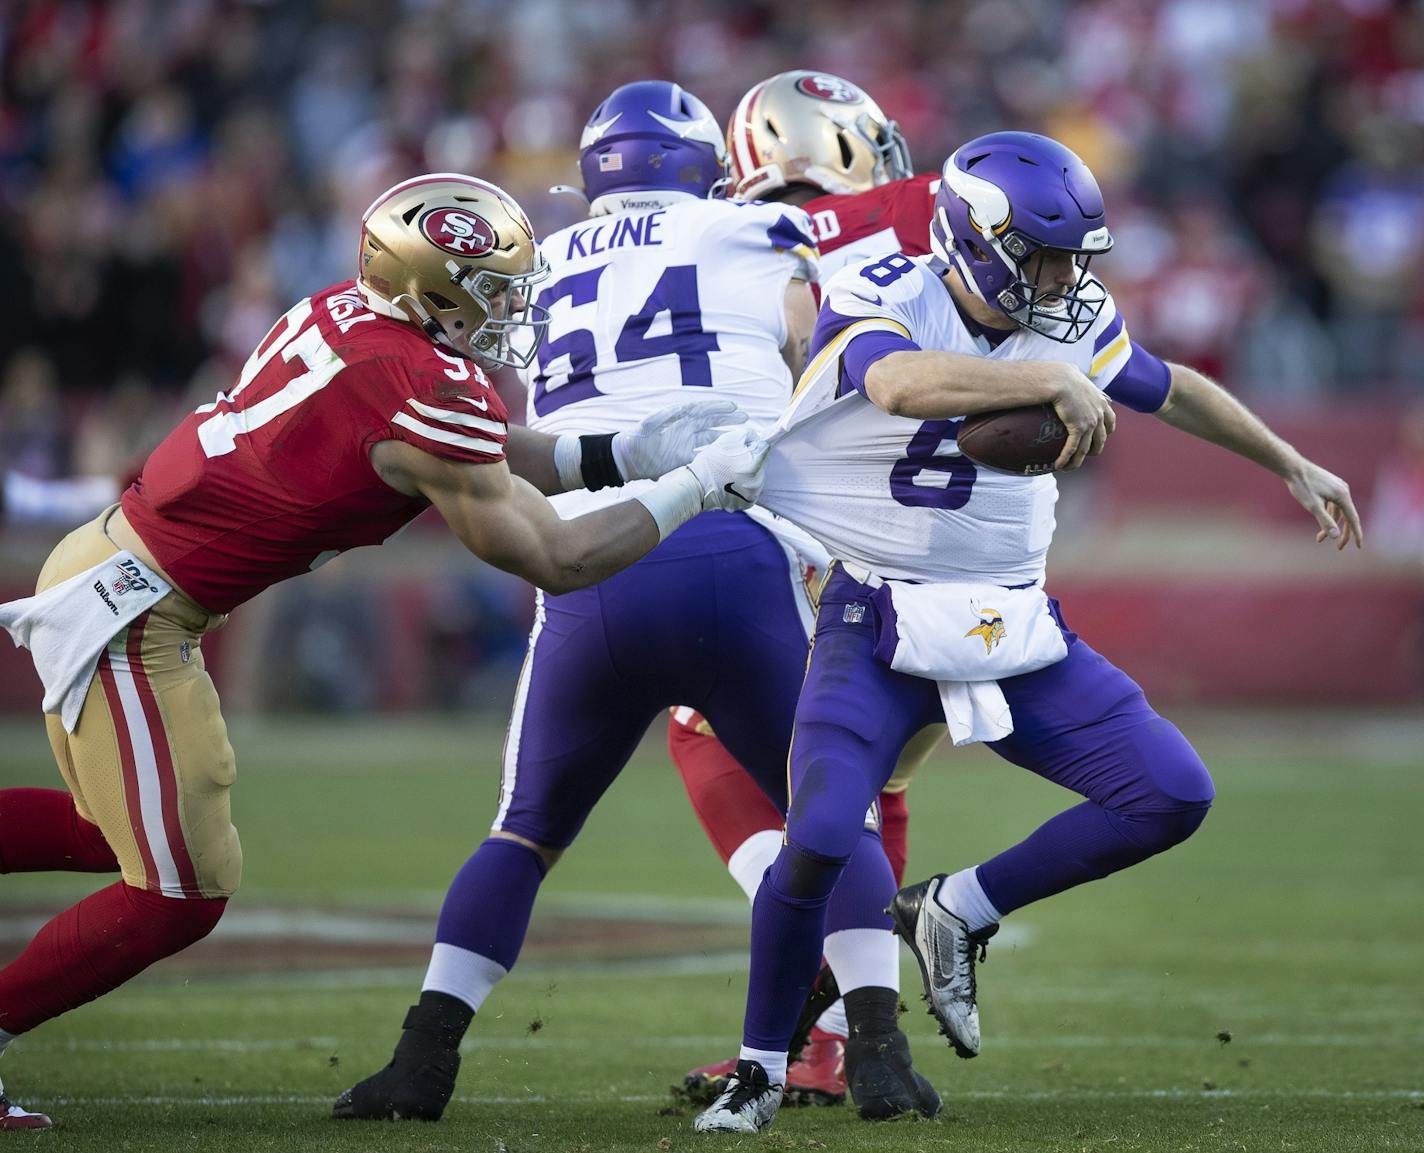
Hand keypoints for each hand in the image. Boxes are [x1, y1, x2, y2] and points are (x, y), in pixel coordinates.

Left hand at [612, 399, 748, 480]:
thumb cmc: (638, 437)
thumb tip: (680, 409)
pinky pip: (703, 456)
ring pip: (711, 439)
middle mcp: (686, 430)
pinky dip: (714, 456)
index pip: (703, 410)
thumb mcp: (650, 423)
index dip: (718, 408)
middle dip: (728, 420)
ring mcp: (687, 445)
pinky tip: (727, 456)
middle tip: (745, 418)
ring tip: (742, 436)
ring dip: (726, 437)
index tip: (733, 406)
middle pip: (711, 423)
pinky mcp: (684, 459)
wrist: (628, 457)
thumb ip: (665, 416)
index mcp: (680, 418)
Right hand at [686, 427, 768, 511]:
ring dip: (749, 474)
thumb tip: (756, 437)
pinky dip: (745, 486)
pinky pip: (752, 490)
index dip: (753, 445)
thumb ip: (747, 435)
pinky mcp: (747, 503)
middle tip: (734, 461)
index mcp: (754, 465)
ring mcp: (753, 494)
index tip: (744, 448)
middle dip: (751, 460)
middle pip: (762, 464)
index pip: (764, 448)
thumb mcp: (728, 439)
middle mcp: (757, 482)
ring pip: (757, 477)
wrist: (696, 487)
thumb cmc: (709, 463)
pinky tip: (732, 483)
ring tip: (731, 473)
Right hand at [1040, 363, 1114, 469]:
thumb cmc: (1064, 375)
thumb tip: (1069, 378)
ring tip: (1069, 467)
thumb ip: (1078, 383)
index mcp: (1101, 402)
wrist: (1060, 379)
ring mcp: (1091, 422)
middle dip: (1094, 450)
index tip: (1099, 437)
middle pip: (1101, 439)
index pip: (1110, 420)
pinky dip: (1066, 459)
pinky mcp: (1079, 428)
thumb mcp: (1077, 378)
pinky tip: (1058, 465)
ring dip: (1077, 461)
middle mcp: (1099, 414)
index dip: (1106, 431)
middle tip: (1083, 456)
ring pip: (1086, 449)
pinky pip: (1073, 448)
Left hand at [1284, 457, 1363, 549]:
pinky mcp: (1331, 486)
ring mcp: (1338, 487)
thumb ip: (1324, 521)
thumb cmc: (1301, 486)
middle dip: (1343, 533)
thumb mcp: (1312, 506)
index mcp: (1343, 495)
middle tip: (1339, 547)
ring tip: (1319, 538)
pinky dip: (1328, 515)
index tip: (1359, 546)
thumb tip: (1336, 536)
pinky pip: (1333, 504)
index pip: (1353, 519)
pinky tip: (1321, 523)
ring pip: (1338, 511)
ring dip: (1331, 525)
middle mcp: (1344, 490)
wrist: (1292, 467)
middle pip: (1347, 516)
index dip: (1356, 533)